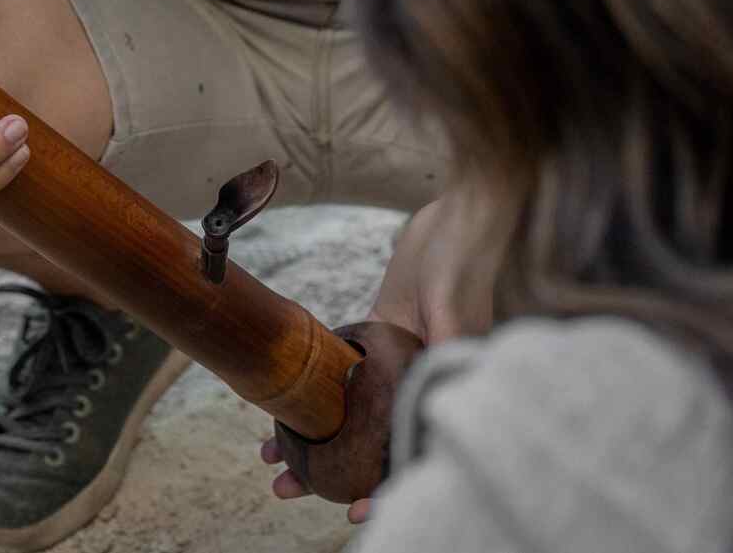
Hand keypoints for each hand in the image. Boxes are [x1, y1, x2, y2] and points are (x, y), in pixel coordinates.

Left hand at [257, 192, 492, 522]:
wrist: (455, 221)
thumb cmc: (460, 262)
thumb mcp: (450, 306)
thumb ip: (444, 345)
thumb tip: (425, 394)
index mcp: (443, 390)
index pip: (409, 454)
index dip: (382, 488)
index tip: (351, 511)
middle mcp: (420, 389)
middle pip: (372, 447)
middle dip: (329, 474)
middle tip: (286, 488)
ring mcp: (396, 371)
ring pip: (352, 422)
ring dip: (314, 440)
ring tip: (272, 461)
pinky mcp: (379, 345)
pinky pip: (342, 384)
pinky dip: (315, 399)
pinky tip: (280, 411)